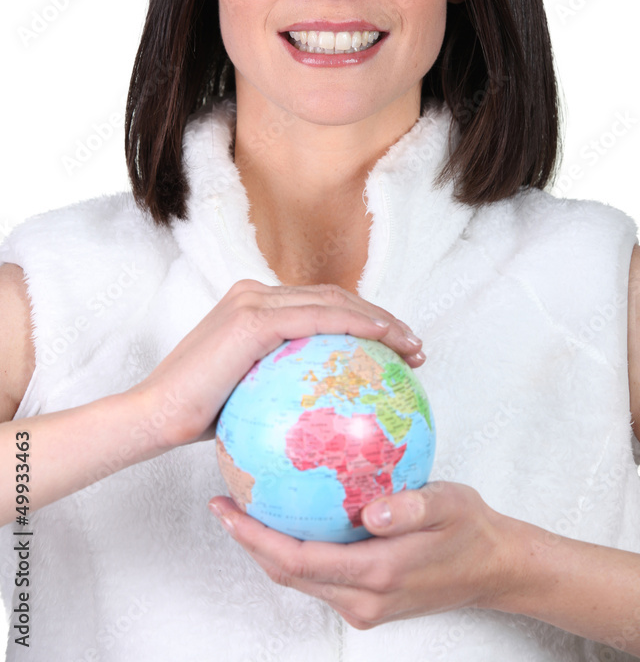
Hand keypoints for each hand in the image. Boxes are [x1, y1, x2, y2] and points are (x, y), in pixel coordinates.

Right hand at [127, 279, 424, 450]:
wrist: (153, 418)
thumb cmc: (198, 417)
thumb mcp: (250, 396)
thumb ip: (283, 385)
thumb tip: (327, 410)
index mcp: (255, 306)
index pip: (321, 306)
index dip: (364, 321)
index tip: (396, 350)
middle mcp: (255, 293)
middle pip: (334, 297)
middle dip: (381, 318)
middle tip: (414, 347)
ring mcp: (253, 301)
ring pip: (333, 301)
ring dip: (380, 320)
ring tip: (412, 347)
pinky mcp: (252, 319)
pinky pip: (318, 317)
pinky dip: (356, 324)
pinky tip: (385, 340)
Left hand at [208, 481, 511, 628]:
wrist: (494, 568)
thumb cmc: (472, 529)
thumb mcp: (452, 504)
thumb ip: (415, 506)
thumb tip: (373, 512)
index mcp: (379, 573)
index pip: (298, 560)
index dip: (256, 537)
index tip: (228, 509)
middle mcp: (364, 598)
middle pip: (288, 576)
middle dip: (249, 542)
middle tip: (222, 504)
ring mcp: (365, 605)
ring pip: (300, 579)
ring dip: (267, 548)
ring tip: (244, 508)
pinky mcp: (368, 601)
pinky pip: (318, 577)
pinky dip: (293, 552)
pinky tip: (288, 519)